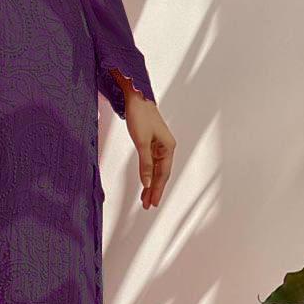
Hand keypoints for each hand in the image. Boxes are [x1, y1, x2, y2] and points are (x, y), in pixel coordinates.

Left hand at [114, 74, 174, 209]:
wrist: (136, 98)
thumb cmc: (140, 116)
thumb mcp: (141, 142)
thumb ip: (145, 164)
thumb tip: (147, 183)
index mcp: (168, 147)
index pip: (163, 174)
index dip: (158, 190)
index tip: (153, 203)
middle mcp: (166, 148)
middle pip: (161, 174)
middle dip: (154, 190)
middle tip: (148, 206)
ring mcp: (159, 145)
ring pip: (155, 169)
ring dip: (150, 183)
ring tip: (144, 199)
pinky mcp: (151, 142)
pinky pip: (150, 162)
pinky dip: (147, 172)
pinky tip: (144, 181)